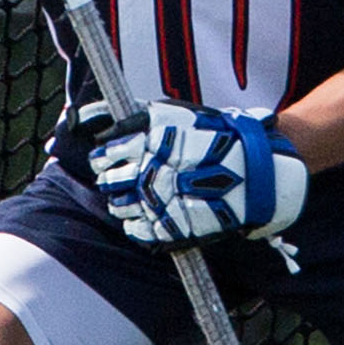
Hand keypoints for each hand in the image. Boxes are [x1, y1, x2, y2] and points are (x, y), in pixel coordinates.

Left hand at [79, 98, 307, 249]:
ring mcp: (161, 201)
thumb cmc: (215, 137)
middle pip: (108, 179)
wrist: (258, 172)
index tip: (107, 155)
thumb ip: (133, 115)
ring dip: (120, 201)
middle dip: (110, 177)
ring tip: (136, 195)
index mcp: (152, 140)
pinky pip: (135, 230)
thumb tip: (85, 115)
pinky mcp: (170, 227)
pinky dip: (135, 224)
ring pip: (118, 205)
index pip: (106, 150)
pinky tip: (146, 213)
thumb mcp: (175, 115)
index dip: (104, 154)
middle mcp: (152, 170)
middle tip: (118, 176)